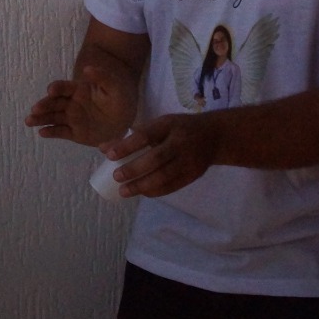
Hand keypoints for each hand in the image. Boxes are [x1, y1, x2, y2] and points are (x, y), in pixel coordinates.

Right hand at [26, 50, 135, 145]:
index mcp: (78, 90)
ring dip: (40, 118)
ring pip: (53, 117)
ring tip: (29, 121)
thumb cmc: (120, 98)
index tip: (51, 90)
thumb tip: (87, 68)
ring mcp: (71, 118)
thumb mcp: (115, 86)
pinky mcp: (74, 132)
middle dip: (44, 105)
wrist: (126, 118)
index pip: (64, 87)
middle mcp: (71, 103)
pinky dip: (51, 132)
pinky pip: (60, 132)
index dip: (57, 88)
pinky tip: (42, 133)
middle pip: (54, 103)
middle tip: (35, 109)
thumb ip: (102, 77)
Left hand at [99, 114, 218, 197]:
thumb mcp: (159, 125)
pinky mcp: (193, 175)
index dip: (126, 146)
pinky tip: (143, 193)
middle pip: (156, 159)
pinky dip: (156, 191)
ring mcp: (189, 160)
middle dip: (134, 170)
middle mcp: (180, 142)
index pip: (145, 136)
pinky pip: (173, 186)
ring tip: (124, 191)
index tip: (109, 156)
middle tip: (117, 177)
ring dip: (142, 185)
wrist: (215, 136)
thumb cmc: (178, 128)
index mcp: (168, 125)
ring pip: (164, 176)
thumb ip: (133, 137)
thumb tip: (103, 149)